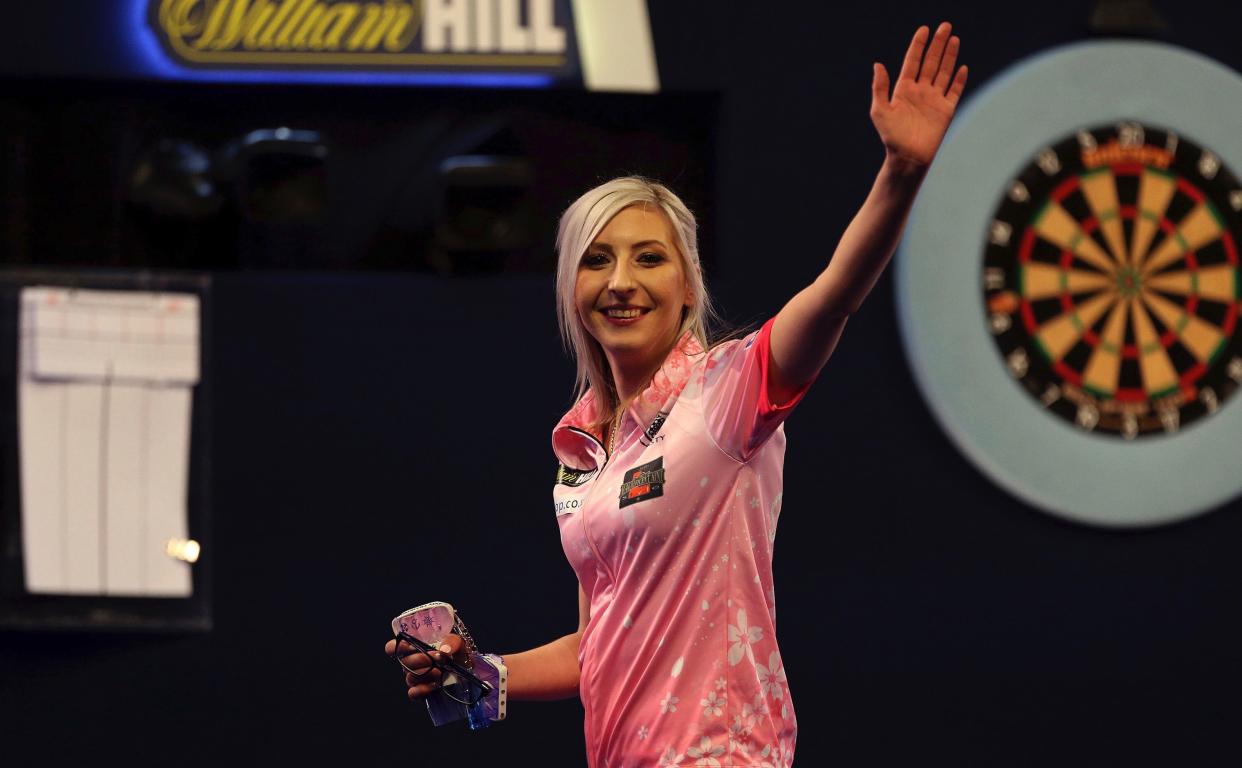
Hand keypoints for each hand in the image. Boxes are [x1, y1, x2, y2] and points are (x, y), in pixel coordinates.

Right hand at [385, 632, 467, 700]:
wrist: (469, 672)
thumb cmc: (459, 654)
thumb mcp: (459, 643)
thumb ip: (452, 642)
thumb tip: (444, 650)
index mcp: (416, 648)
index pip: (394, 647)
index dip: (396, 647)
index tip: (408, 646)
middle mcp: (412, 663)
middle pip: (404, 662)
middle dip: (419, 659)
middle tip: (436, 657)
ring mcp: (416, 679)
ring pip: (409, 677)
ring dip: (425, 673)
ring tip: (440, 671)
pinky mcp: (423, 693)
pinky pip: (413, 694)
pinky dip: (422, 690)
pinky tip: (434, 685)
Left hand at [871, 22, 967, 169]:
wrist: (908, 157)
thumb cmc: (891, 136)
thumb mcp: (880, 111)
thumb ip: (880, 87)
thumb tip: (877, 64)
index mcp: (904, 89)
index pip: (913, 61)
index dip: (918, 45)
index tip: (924, 29)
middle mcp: (920, 91)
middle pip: (931, 62)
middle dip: (938, 44)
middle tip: (945, 26)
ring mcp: (934, 99)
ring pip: (944, 72)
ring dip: (949, 56)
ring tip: (954, 39)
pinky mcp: (946, 110)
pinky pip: (955, 91)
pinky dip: (959, 79)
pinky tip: (962, 67)